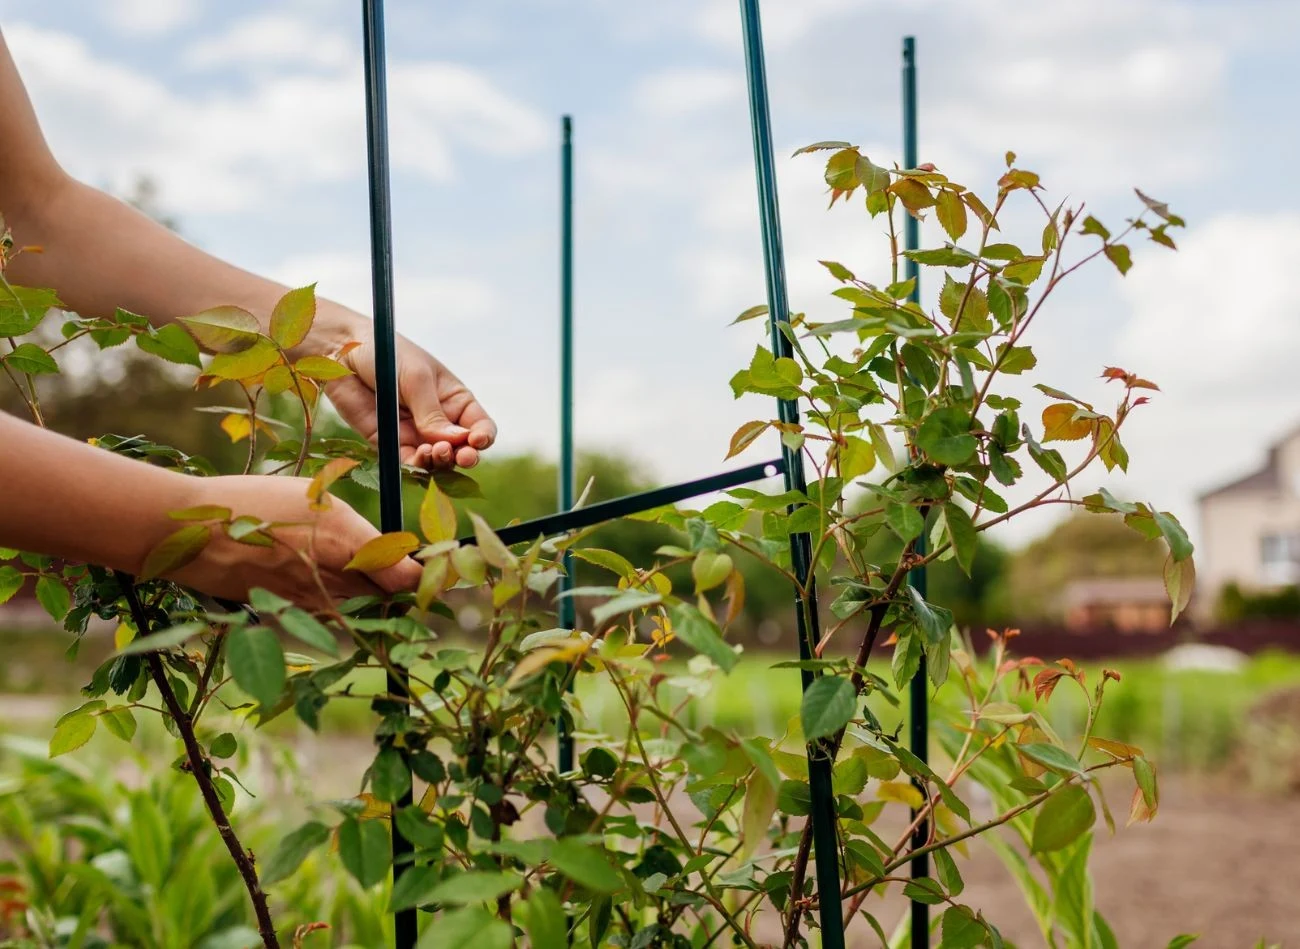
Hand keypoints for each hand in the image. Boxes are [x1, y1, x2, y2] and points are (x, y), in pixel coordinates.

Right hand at [162, 475, 421, 609]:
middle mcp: (335, 579)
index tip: (438, 565)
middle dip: (400, 582)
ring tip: (355, 566)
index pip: (409, 577)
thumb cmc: (253, 502)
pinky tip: (319, 576)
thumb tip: (394, 550)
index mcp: (347, 541)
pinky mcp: (288, 614)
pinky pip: (327, 612)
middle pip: (389, 596)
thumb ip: (359, 531)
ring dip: (367, 592)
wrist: (189, 533)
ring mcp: (310, 603)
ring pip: (359, 606)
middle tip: (406, 564)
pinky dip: (334, 601)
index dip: (429, 574)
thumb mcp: (315, 498)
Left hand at [313, 308, 496, 469]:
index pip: (479, 425)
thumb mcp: (416, 378)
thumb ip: (432, 412)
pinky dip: (416, 465)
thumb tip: (453, 441)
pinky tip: (418, 457)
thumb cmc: (387, 355)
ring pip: (436, 460)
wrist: (343, 353)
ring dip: (440, 462)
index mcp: (454, 400)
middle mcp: (438, 420)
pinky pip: (408, 462)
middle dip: (464, 455)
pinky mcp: (390, 443)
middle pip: (461, 448)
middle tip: (461, 456)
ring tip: (434, 452)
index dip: (483, 437)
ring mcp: (415, 433)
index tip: (477, 441)